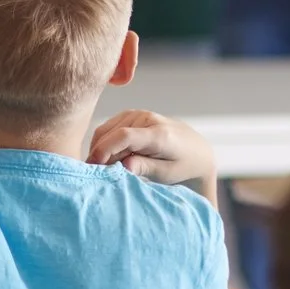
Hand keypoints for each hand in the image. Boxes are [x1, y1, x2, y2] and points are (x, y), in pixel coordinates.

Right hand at [88, 109, 215, 189]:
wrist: (196, 151)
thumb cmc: (183, 166)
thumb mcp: (167, 174)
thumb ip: (145, 168)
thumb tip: (123, 166)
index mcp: (159, 134)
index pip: (124, 136)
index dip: (104, 150)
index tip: (93, 167)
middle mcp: (147, 118)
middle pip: (111, 133)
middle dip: (99, 153)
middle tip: (98, 174)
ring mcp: (139, 114)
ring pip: (106, 129)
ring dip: (100, 148)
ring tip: (106, 167)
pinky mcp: (133, 114)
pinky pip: (110, 127)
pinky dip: (105, 141)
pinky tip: (110, 157)